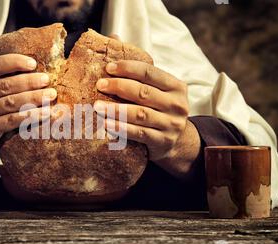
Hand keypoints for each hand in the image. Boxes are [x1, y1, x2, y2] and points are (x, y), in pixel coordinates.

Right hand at [0, 54, 56, 178]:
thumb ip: (2, 76)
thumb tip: (35, 64)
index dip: (13, 62)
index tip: (33, 63)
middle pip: (3, 85)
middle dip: (28, 81)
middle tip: (46, 80)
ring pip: (9, 103)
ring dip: (33, 98)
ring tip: (50, 95)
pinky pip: (11, 120)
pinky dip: (31, 115)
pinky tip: (46, 113)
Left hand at [94, 60, 200, 178]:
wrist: (179, 141)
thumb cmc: (161, 110)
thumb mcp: (162, 93)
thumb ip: (145, 81)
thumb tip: (110, 67)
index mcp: (176, 87)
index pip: (150, 73)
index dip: (128, 68)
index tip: (108, 68)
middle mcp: (176, 105)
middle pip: (144, 92)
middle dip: (119, 86)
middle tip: (100, 85)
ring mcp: (171, 124)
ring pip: (140, 114)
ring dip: (116, 109)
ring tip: (98, 106)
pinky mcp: (163, 141)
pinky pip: (139, 133)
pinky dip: (121, 127)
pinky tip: (106, 123)